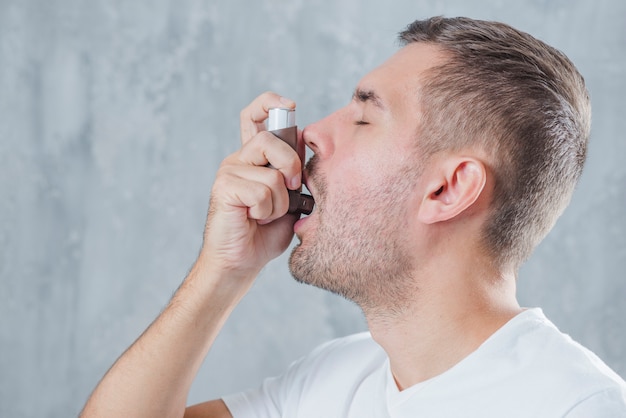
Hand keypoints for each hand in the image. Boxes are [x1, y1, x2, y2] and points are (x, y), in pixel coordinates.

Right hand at [200, 92, 301, 279]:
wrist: (242, 262)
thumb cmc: (266, 232)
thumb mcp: (290, 197)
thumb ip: (294, 170)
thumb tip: (305, 139)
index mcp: (255, 158)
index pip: (255, 115)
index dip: (269, 103)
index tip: (290, 105)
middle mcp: (239, 159)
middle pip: (270, 140)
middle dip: (291, 166)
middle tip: (292, 189)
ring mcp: (229, 171)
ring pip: (271, 173)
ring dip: (279, 201)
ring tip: (268, 214)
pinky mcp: (224, 188)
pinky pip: (261, 192)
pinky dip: (267, 211)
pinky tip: (255, 219)